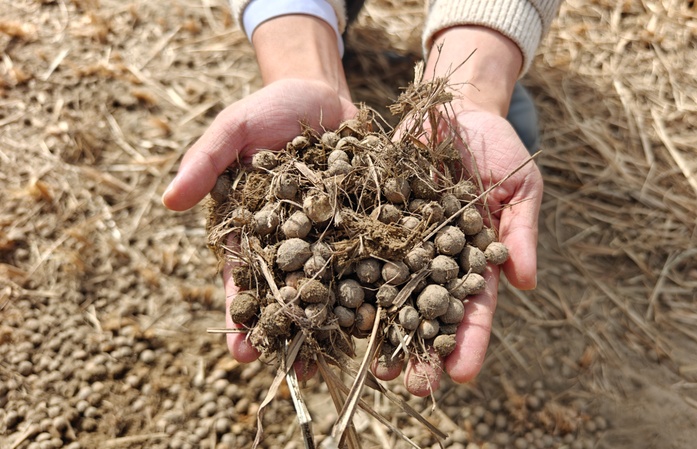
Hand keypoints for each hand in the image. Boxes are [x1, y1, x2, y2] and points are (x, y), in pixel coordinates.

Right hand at [162, 16, 356, 362]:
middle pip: (292, 292)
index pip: (244, 278)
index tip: (240, 349)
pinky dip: (381, 281)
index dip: (242, 313)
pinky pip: (377, 255)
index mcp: (256, 230)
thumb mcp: (234, 128)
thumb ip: (205, 160)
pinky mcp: (372, 224)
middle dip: (293, 332)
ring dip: (340, 321)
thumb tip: (168, 200)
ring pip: (336, 284)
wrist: (324, 95)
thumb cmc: (269, 110)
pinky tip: (391, 312)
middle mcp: (296, 241)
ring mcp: (335, 236)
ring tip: (346, 358)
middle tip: (297, 372)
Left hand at [374, 26, 542, 395]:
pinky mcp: (370, 221)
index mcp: (474, 259)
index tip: (461, 375)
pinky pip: (355, 252)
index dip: (469, 341)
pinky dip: (345, 280)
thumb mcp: (519, 186)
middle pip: (427, 313)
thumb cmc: (496, 148)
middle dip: (421, 351)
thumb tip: (528, 283)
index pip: (474, 308)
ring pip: (387, 293)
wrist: (451, 109)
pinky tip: (334, 309)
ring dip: (379, 330)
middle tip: (411, 386)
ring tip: (371, 364)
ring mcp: (400, 244)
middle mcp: (434, 260)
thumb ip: (520, 232)